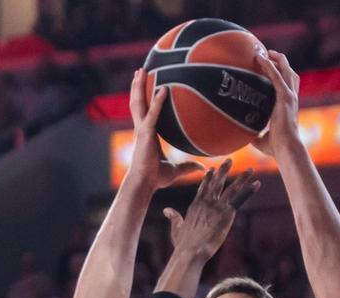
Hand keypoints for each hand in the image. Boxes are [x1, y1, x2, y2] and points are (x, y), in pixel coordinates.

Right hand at [127, 69, 204, 189]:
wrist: (144, 183)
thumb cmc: (156, 178)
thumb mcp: (176, 170)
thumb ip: (188, 166)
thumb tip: (202, 167)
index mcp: (146, 134)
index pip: (144, 112)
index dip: (143, 99)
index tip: (145, 87)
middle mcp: (141, 129)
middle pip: (137, 102)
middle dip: (137, 86)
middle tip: (139, 71)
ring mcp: (141, 129)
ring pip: (138, 103)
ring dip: (139, 86)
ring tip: (141, 71)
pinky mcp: (145, 133)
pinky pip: (153, 113)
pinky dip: (158, 100)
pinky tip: (164, 88)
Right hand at [163, 160, 259, 260]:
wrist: (191, 251)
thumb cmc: (183, 244)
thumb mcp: (176, 228)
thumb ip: (173, 217)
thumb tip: (166, 210)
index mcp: (195, 205)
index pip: (203, 187)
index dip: (208, 178)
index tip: (212, 169)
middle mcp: (206, 202)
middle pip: (217, 182)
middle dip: (223, 170)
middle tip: (230, 161)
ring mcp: (217, 206)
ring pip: (232, 188)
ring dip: (242, 178)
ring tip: (251, 170)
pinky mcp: (226, 213)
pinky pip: (240, 199)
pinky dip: (249, 191)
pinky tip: (257, 183)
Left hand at [253, 50, 300, 157]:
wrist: (286, 148)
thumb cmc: (276, 148)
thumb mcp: (262, 140)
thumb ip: (256, 135)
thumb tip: (243, 137)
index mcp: (288, 107)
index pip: (288, 87)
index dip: (282, 76)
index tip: (273, 69)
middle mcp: (291, 99)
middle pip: (290, 74)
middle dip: (281, 62)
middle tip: (269, 55)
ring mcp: (289, 97)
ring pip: (286, 71)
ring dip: (277, 59)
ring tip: (266, 52)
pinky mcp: (285, 97)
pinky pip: (276, 76)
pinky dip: (269, 65)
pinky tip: (260, 59)